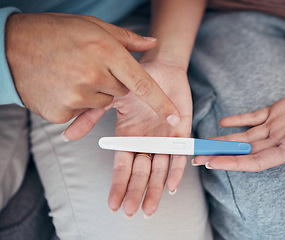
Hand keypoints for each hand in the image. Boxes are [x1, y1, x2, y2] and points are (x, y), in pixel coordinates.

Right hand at [5, 12, 179, 123]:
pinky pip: (80, 113)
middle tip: (91, 67)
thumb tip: (152, 43)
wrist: (11, 45)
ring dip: (93, 93)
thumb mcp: (93, 27)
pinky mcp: (60, 112)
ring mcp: (76, 97)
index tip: (174, 117)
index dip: (160, 102)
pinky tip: (61, 86)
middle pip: (120, 93)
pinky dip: (75, 102)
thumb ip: (126, 39)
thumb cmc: (55, 33)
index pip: (142, 83)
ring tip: (73, 75)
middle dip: (112, 83)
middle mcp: (93, 77)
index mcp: (105, 53)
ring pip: (100, 103)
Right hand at [64, 60, 191, 216]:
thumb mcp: (111, 100)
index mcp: (129, 139)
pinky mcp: (181, 133)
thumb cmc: (135, 83)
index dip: (118, 185)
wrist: (161, 68)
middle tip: (131, 212)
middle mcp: (146, 143)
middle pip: (141, 173)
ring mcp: (164, 140)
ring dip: (155, 189)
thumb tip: (65, 135)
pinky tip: (172, 186)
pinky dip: (176, 170)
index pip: (122, 167)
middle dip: (136, 192)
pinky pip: (179, 155)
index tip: (114, 205)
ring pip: (160, 169)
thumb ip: (90, 117)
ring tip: (149, 208)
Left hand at [194, 81, 284, 176]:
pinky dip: (237, 120)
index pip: (255, 161)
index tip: (213, 164)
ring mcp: (275, 126)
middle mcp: (278, 141)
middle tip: (197, 157)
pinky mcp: (275, 112)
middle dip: (220, 154)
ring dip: (223, 139)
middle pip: (243, 151)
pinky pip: (252, 117)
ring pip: (243, 136)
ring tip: (203, 142)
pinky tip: (223, 123)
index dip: (233, 163)